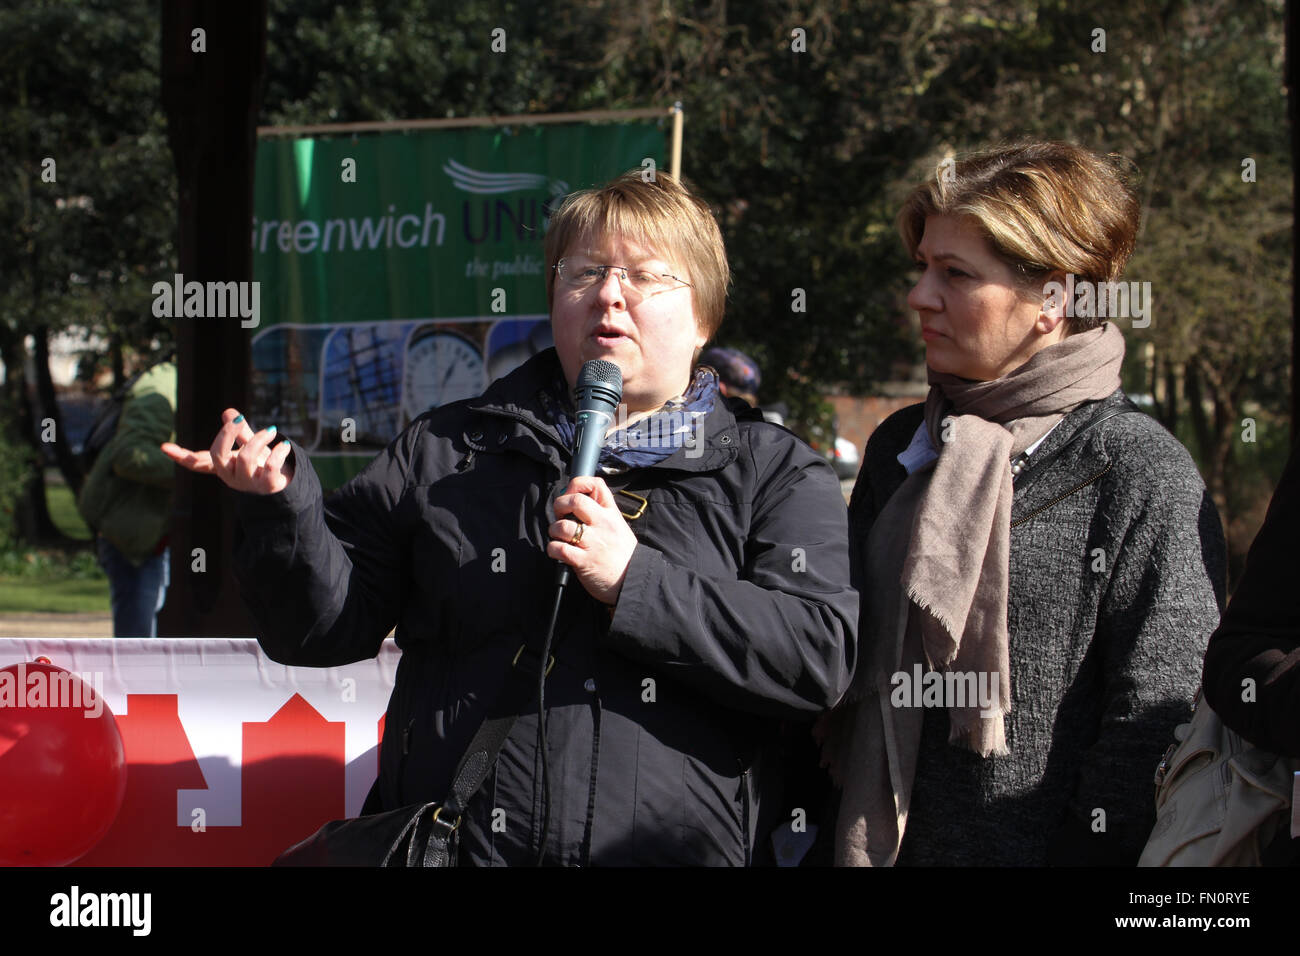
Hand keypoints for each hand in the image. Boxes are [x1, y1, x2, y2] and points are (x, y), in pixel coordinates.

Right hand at [161, 408, 294, 494]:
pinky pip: (270, 466)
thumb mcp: (248, 446)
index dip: (180, 455)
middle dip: (227, 434)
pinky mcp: (268, 486)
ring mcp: (248, 483)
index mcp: (222, 466)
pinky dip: (278, 452)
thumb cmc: (262, 464)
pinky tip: (284, 446)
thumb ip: (239, 431)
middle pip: (218, 454)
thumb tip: (228, 411)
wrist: (285, 485)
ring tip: (272, 431)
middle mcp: (231, 476)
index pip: (197, 462)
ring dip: (260, 439)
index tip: (164, 447)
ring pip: (246, 457)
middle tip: (238, 419)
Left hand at [547, 476, 637, 604]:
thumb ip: (602, 516)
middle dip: (560, 505)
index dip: (577, 484)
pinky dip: (553, 549)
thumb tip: (576, 506)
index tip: (570, 493)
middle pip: (576, 501)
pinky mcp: (584, 561)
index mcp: (612, 514)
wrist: (634, 582)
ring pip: (562, 526)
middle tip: (560, 515)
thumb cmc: (623, 557)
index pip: (596, 485)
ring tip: (559, 537)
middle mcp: (603, 525)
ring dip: (554, 530)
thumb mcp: (619, 528)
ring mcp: (593, 542)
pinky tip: (558, 552)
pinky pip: (559, 548)